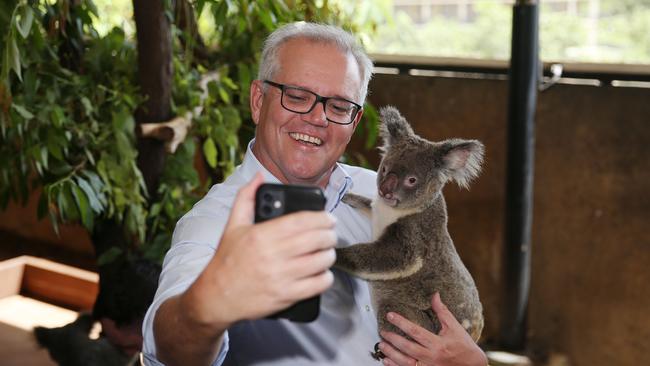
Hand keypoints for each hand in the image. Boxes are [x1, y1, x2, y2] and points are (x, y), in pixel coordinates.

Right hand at [182, 173, 337, 328]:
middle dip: (330, 234)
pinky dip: (326, 277)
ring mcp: (281, 277)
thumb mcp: (233, 225)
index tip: (328, 218)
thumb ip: (245, 197)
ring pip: (321, 261)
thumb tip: (259, 177)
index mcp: (262, 235)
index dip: (322, 217)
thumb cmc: (226, 261)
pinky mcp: (286, 296)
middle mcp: (273, 256)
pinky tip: (321, 272)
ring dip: (329, 254)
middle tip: (330, 233)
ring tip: (326, 251)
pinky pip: (318, 285)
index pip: (303, 221)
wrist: (216, 296)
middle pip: (317, 239)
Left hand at [378, 293, 486, 365]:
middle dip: (393, 339)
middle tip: (383, 331)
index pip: (415, 331)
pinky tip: (386, 360)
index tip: (390, 315)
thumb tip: (434, 295)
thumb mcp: (454, 327)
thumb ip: (442, 312)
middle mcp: (431, 357)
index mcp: (438, 344)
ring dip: (391, 353)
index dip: (401, 323)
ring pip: (405, 362)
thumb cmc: (464, 346)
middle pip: (407, 348)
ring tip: (381, 344)